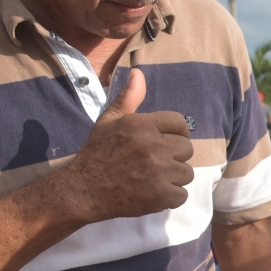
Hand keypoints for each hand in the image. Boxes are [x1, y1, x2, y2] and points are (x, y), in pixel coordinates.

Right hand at [62, 68, 194, 223]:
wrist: (83, 190)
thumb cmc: (97, 153)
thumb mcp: (108, 120)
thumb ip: (128, 97)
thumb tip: (138, 72)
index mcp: (142, 124)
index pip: (180, 123)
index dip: (175, 134)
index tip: (165, 143)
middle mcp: (154, 145)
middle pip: (187, 149)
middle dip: (174, 157)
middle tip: (155, 164)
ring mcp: (159, 171)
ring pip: (186, 173)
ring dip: (173, 179)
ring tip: (153, 180)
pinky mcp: (161, 195)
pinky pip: (181, 195)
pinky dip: (170, 198)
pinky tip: (153, 194)